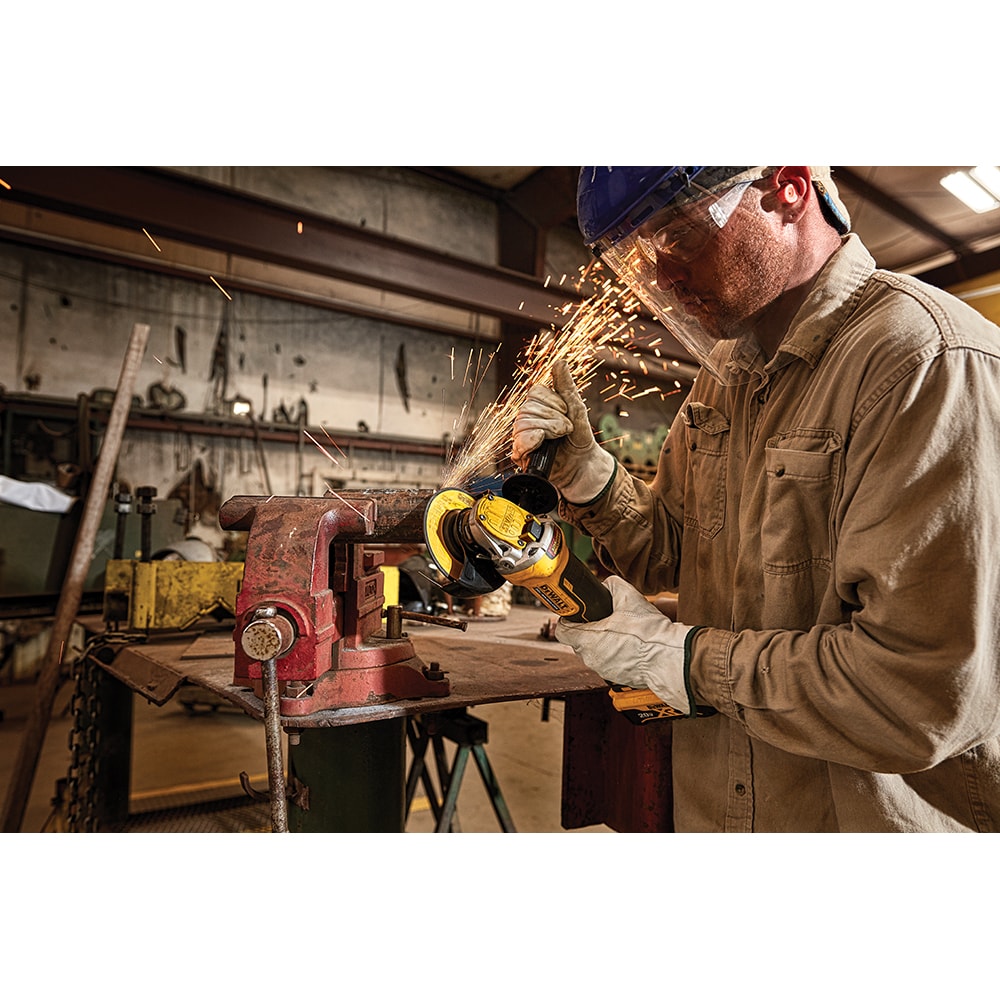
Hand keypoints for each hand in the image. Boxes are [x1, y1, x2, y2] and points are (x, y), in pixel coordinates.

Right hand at [511, 360, 615, 503]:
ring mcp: (522, 436)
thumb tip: (560, 362)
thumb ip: (565, 385)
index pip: (534, 393)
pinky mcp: (521, 455)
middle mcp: (527, 419)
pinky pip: (518, 442)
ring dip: (548, 430)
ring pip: (523, 424)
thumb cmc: (579, 435)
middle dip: (553, 418)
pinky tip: (542, 442)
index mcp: (538, 405)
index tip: (566, 412)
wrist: (583, 463)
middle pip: (528, 409)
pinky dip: (532, 440)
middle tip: (566, 428)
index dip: (553, 402)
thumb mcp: (576, 407)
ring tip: (559, 438)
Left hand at [556, 576, 697, 715]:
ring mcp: (604, 670)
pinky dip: (616, 654)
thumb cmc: (649, 633)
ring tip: (621, 631)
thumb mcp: (629, 596)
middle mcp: (591, 658)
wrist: (670, 658)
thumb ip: (611, 585)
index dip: (569, 619)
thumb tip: (606, 585)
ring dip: (603, 642)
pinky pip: (610, 663)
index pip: (562, 631)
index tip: (578, 614)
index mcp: (587, 640)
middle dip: (588, 630)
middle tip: (605, 619)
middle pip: (579, 642)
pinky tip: (630, 645)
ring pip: (595, 653)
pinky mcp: (617, 677)